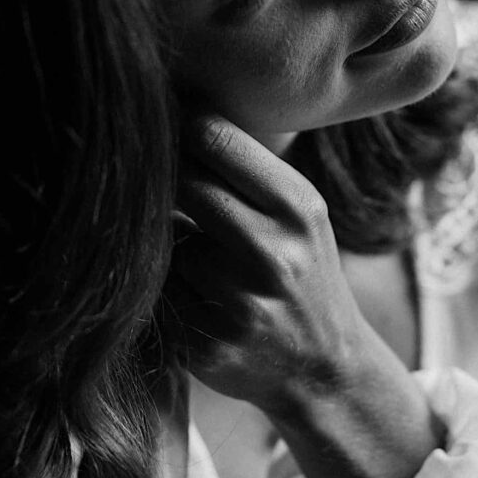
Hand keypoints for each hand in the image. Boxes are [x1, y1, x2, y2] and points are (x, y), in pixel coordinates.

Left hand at [166, 113, 441, 477]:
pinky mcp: (206, 347)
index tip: (153, 119)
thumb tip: (166, 109)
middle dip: (162, 184)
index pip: (212, 138)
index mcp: (297, 208)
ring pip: (161, 246)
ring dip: (162, 247)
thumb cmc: (301, 272)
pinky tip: (193, 301)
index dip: (172, 123)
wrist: (325, 368)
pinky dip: (161, 293)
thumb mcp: (300, 213)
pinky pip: (154, 297)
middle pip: (178, 185)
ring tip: (196, 261)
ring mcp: (238, 305)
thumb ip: (245, 169)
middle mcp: (272, 254)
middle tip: (152, 185)